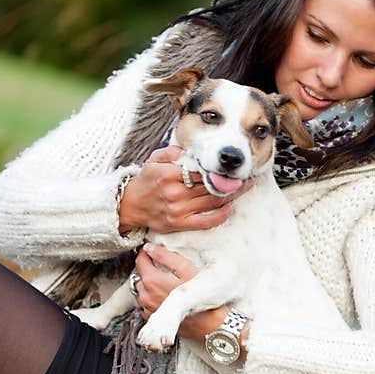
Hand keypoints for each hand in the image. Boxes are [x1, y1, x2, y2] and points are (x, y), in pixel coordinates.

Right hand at [118, 145, 251, 233]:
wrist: (130, 206)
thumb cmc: (145, 181)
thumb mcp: (152, 160)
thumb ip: (169, 151)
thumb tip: (186, 149)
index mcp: (168, 175)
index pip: (199, 170)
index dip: (217, 168)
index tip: (230, 165)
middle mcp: (174, 193)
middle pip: (209, 185)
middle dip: (230, 181)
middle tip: (245, 175)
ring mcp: (177, 210)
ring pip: (211, 201)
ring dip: (231, 195)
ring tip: (244, 187)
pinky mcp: (179, 223)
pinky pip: (206, 221)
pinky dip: (220, 214)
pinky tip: (229, 207)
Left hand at [132, 243, 196, 319]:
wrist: (205, 322)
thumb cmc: (199, 295)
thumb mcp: (185, 268)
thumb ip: (165, 255)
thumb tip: (150, 247)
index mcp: (151, 280)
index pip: (139, 260)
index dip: (146, 253)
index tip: (153, 252)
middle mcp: (145, 295)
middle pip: (139, 274)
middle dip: (148, 269)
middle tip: (163, 269)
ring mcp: (146, 307)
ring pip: (141, 288)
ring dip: (149, 284)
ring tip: (165, 283)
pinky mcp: (150, 316)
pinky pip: (144, 301)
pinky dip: (151, 296)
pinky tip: (164, 295)